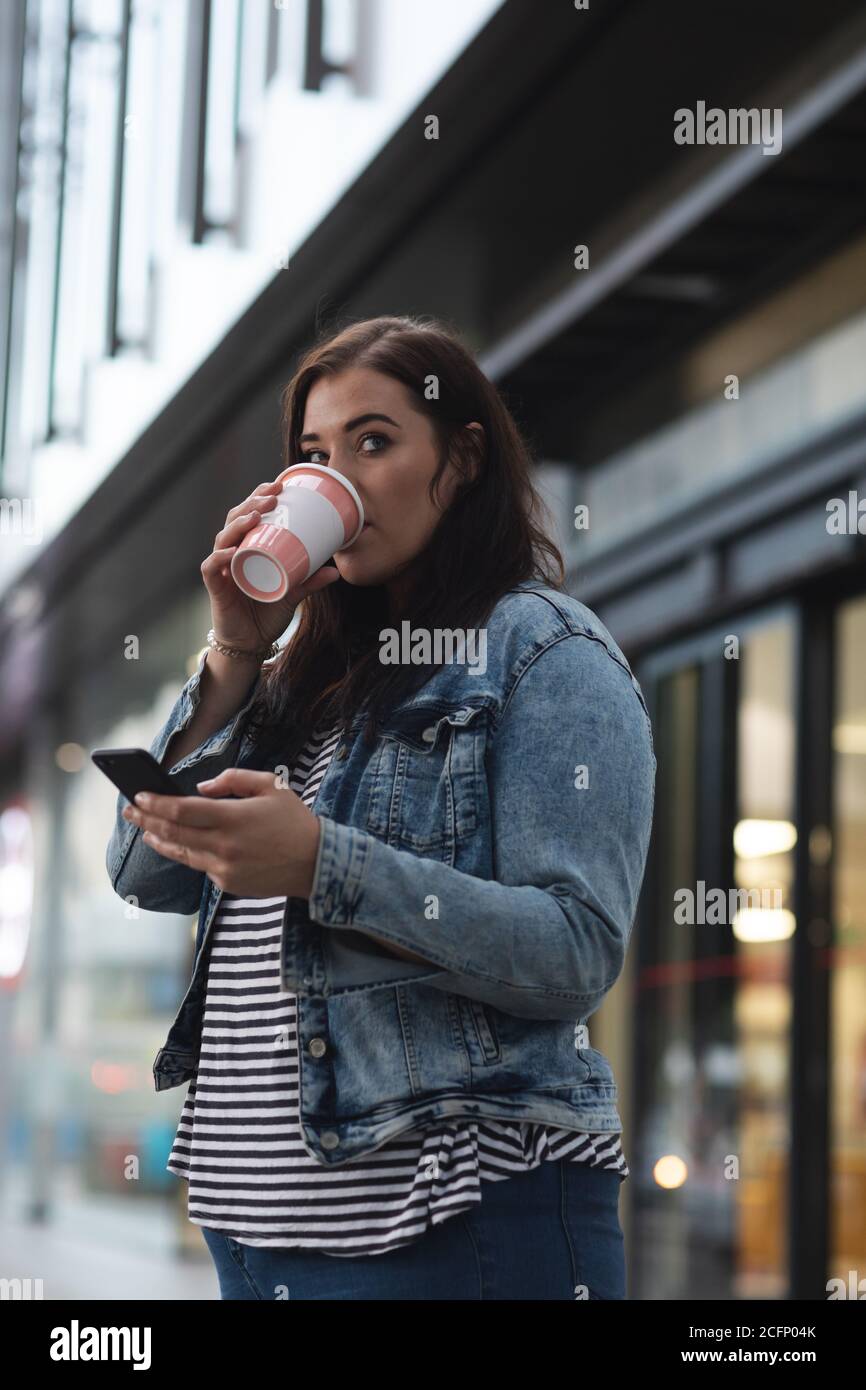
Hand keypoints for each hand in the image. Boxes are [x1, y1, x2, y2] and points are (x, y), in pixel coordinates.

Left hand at [121, 768, 321, 896]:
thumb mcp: (271, 786)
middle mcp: (224, 846)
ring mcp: (223, 869)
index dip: (156, 803)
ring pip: (181, 853)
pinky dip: (188, 853)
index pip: (182, 810)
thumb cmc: (294, 821)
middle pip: (173, 832)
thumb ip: (233, 780)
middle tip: (130, 810)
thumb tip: (201, 788)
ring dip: (159, 839)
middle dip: (147, 819)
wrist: (316, 864)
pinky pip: (201, 866)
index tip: (138, 796)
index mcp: (233, 818)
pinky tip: (179, 844)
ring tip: (145, 830)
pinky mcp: (227, 883)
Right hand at [204, 478, 339, 652]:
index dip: (259, 498)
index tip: (278, 486)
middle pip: (234, 520)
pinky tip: (232, 550)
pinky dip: (220, 557)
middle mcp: (231, 553)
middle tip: (272, 496)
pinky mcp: (215, 587)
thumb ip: (310, 582)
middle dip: (251, 504)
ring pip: (223, 538)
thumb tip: (336, 571)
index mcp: (247, 548)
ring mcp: (221, 569)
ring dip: (238, 524)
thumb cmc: (266, 612)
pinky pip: (212, 568)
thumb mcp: (292, 594)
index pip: (248, 516)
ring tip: (256, 515)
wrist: (250, 643)